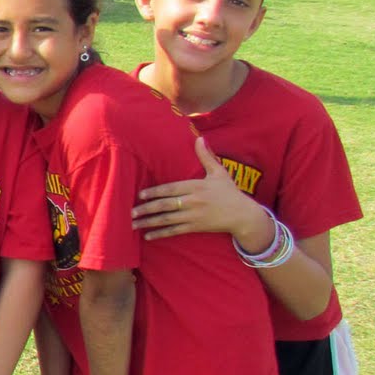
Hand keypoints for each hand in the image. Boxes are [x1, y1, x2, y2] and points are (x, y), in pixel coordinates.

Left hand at [132, 137, 269, 244]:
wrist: (243, 215)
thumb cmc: (229, 192)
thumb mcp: (219, 173)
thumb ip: (206, 156)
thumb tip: (199, 138)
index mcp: (196, 186)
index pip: (171, 189)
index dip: (154, 192)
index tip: (140, 195)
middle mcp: (193, 201)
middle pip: (165, 205)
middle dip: (147, 209)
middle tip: (131, 212)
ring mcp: (194, 216)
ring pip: (167, 219)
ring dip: (149, 222)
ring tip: (133, 224)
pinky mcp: (196, 227)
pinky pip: (175, 231)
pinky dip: (161, 233)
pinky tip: (148, 236)